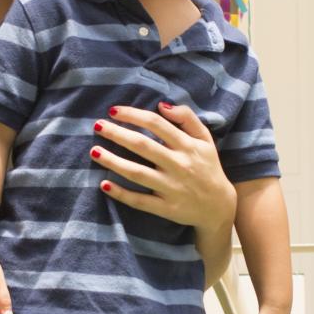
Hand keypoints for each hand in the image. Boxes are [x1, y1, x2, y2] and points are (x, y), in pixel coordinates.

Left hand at [89, 102, 235, 227]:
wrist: (220, 207)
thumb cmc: (208, 167)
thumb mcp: (205, 140)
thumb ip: (187, 118)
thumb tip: (162, 105)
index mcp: (187, 146)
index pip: (157, 124)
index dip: (134, 115)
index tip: (113, 111)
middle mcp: (179, 165)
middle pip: (143, 146)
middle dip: (118, 134)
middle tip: (97, 126)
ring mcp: (171, 188)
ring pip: (137, 173)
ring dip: (113, 162)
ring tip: (94, 152)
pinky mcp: (166, 208)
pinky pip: (140, 201)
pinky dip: (122, 194)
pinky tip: (104, 184)